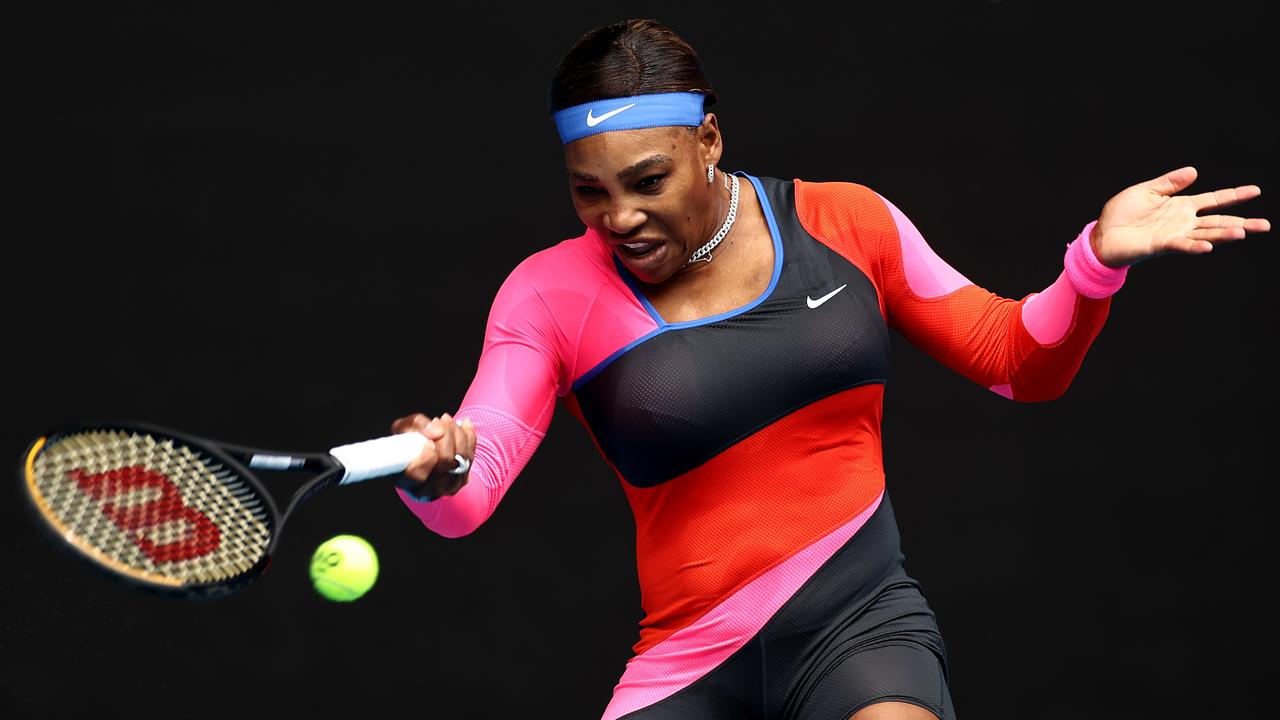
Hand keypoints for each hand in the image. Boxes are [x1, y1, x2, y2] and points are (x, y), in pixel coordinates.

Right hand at [389, 412, 476, 500]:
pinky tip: (463, 425)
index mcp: (404, 479)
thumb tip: (435, 429)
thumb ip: (415, 425)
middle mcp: (426, 488)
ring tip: (446, 420)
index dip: (425, 457)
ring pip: (461, 458)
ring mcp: (446, 486)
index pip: (417, 474)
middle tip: (438, 420)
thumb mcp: (403, 427)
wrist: (425, 447)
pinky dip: (469, 436)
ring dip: (457, 433)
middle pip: (445, 461)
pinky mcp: (461, 480)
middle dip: (445, 435)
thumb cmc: (409, 440)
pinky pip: (471, 455)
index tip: (428, 441)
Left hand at [1091, 166, 1268, 266]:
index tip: (1256, 190)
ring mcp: (1174, 235)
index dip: (1234, 195)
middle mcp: (1183, 222)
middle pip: (1218, 221)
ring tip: (1244, 232)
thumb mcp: (1147, 191)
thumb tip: (1194, 171)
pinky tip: (1209, 245)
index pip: (1214, 199)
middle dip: (1242, 222)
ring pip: (1206, 234)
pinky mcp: (1160, 245)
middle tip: (1265, 225)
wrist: (1102, 234)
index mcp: (1181, 206)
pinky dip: (1195, 245)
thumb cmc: (1122, 213)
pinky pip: (1181, 245)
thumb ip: (1170, 182)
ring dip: (1224, 234)